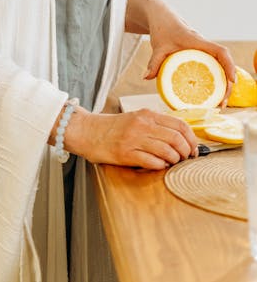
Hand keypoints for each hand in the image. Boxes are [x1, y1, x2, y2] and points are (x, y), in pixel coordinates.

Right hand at [65, 105, 198, 169]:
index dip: (192, 139)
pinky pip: (153, 162)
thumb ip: (156, 125)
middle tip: (185, 159)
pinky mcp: (126, 154)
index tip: (194, 149)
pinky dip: (160, 166)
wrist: (87, 131)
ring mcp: (134, 139)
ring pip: (168, 152)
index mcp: (147, 115)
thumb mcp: (136, 118)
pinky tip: (157, 165)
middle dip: (186, 152)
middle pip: (177, 139)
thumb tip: (181, 139)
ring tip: (170, 162)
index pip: (180, 125)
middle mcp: (142, 125)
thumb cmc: (113, 128)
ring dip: (174, 161)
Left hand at [125, 0, 235, 101]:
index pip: (220, 52)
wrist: (162, 18)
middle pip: (224, 64)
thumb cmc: (163, 29)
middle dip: (227, 84)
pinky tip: (210, 96)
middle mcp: (205, 47)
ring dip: (223, 84)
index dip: (228, 66)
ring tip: (219, 104)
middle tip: (222, 103)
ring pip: (220, 68)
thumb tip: (146, 78)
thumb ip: (153, 62)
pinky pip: (213, 68)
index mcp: (198, 42)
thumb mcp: (158, 47)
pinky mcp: (201, 56)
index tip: (232, 80)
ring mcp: (204, 52)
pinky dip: (215, 81)